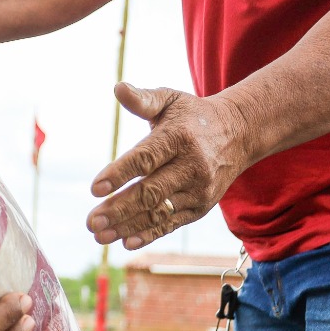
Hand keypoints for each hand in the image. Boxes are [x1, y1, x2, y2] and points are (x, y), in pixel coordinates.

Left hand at [86, 83, 252, 249]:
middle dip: (119, 209)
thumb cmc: (193, 116)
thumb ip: (143, 99)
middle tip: (91, 221)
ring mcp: (198, 190)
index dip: (119, 174)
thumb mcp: (170, 99)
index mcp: (178, 138)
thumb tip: (118, 88)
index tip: (95, 189)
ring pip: (159, 212)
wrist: (238, 134)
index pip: (145, 159)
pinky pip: (172, 224)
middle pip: (150, 192)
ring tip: (99, 234)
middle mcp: (191, 166)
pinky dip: (149, 234)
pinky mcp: (200, 207)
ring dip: (127, 226)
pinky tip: (125, 242)